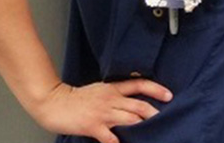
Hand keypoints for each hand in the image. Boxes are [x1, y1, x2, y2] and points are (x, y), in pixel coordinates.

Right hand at [30, 79, 172, 142]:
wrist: (54, 102)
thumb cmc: (76, 97)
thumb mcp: (99, 89)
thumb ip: (116, 92)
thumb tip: (133, 97)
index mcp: (113, 89)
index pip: (139, 85)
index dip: (156, 89)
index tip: (169, 95)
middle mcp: (111, 100)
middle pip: (139, 105)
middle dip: (154, 113)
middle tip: (165, 119)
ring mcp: (102, 114)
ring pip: (130, 120)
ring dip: (142, 127)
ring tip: (152, 134)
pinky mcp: (93, 127)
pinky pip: (111, 138)